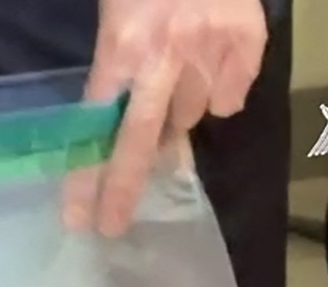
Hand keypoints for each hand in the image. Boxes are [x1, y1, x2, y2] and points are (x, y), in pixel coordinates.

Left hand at [68, 0, 266, 235]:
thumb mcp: (117, 17)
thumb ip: (121, 72)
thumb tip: (136, 134)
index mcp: (123, 46)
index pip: (97, 125)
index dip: (87, 175)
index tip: (77, 219)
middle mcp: (166, 53)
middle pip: (143, 137)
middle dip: (125, 187)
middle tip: (112, 225)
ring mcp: (212, 48)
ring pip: (192, 115)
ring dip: (178, 114)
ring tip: (174, 80)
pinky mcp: (250, 41)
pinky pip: (230, 96)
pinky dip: (220, 91)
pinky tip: (212, 65)